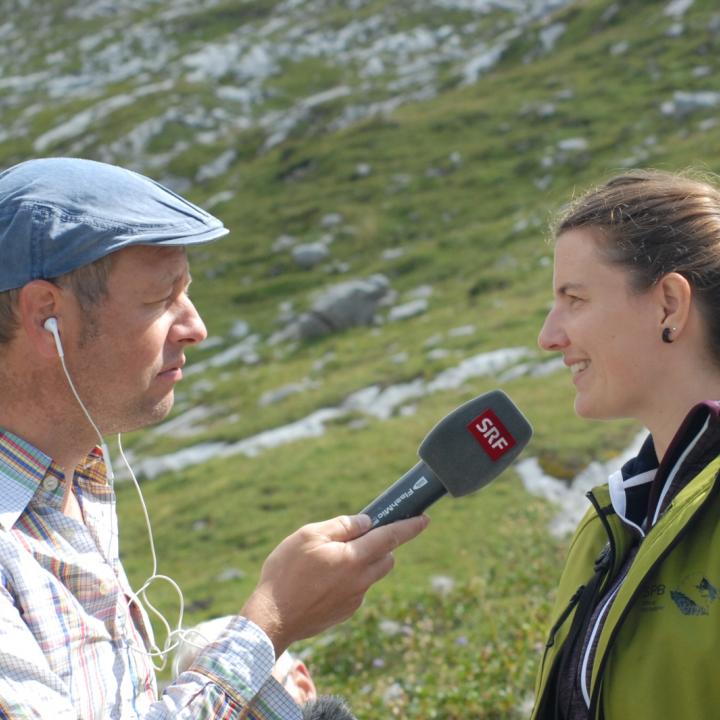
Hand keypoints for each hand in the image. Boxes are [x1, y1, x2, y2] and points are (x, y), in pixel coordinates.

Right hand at [240, 513, 428, 655]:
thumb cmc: (286, 572)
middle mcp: (360, 581)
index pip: (391, 538)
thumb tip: (366, 522)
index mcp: (354, 559)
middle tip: (355, 538)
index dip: (410, 527)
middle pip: (386, 558)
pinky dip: (349, 580)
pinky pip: (356, 590)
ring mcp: (354, 600)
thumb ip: (341, 526)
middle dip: (381, 546)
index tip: (424, 519)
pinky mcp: (344, 612)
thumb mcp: (308, 536)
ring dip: (363, 564)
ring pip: (371, 575)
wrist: (271, 619)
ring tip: (330, 560)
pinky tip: (321, 580)